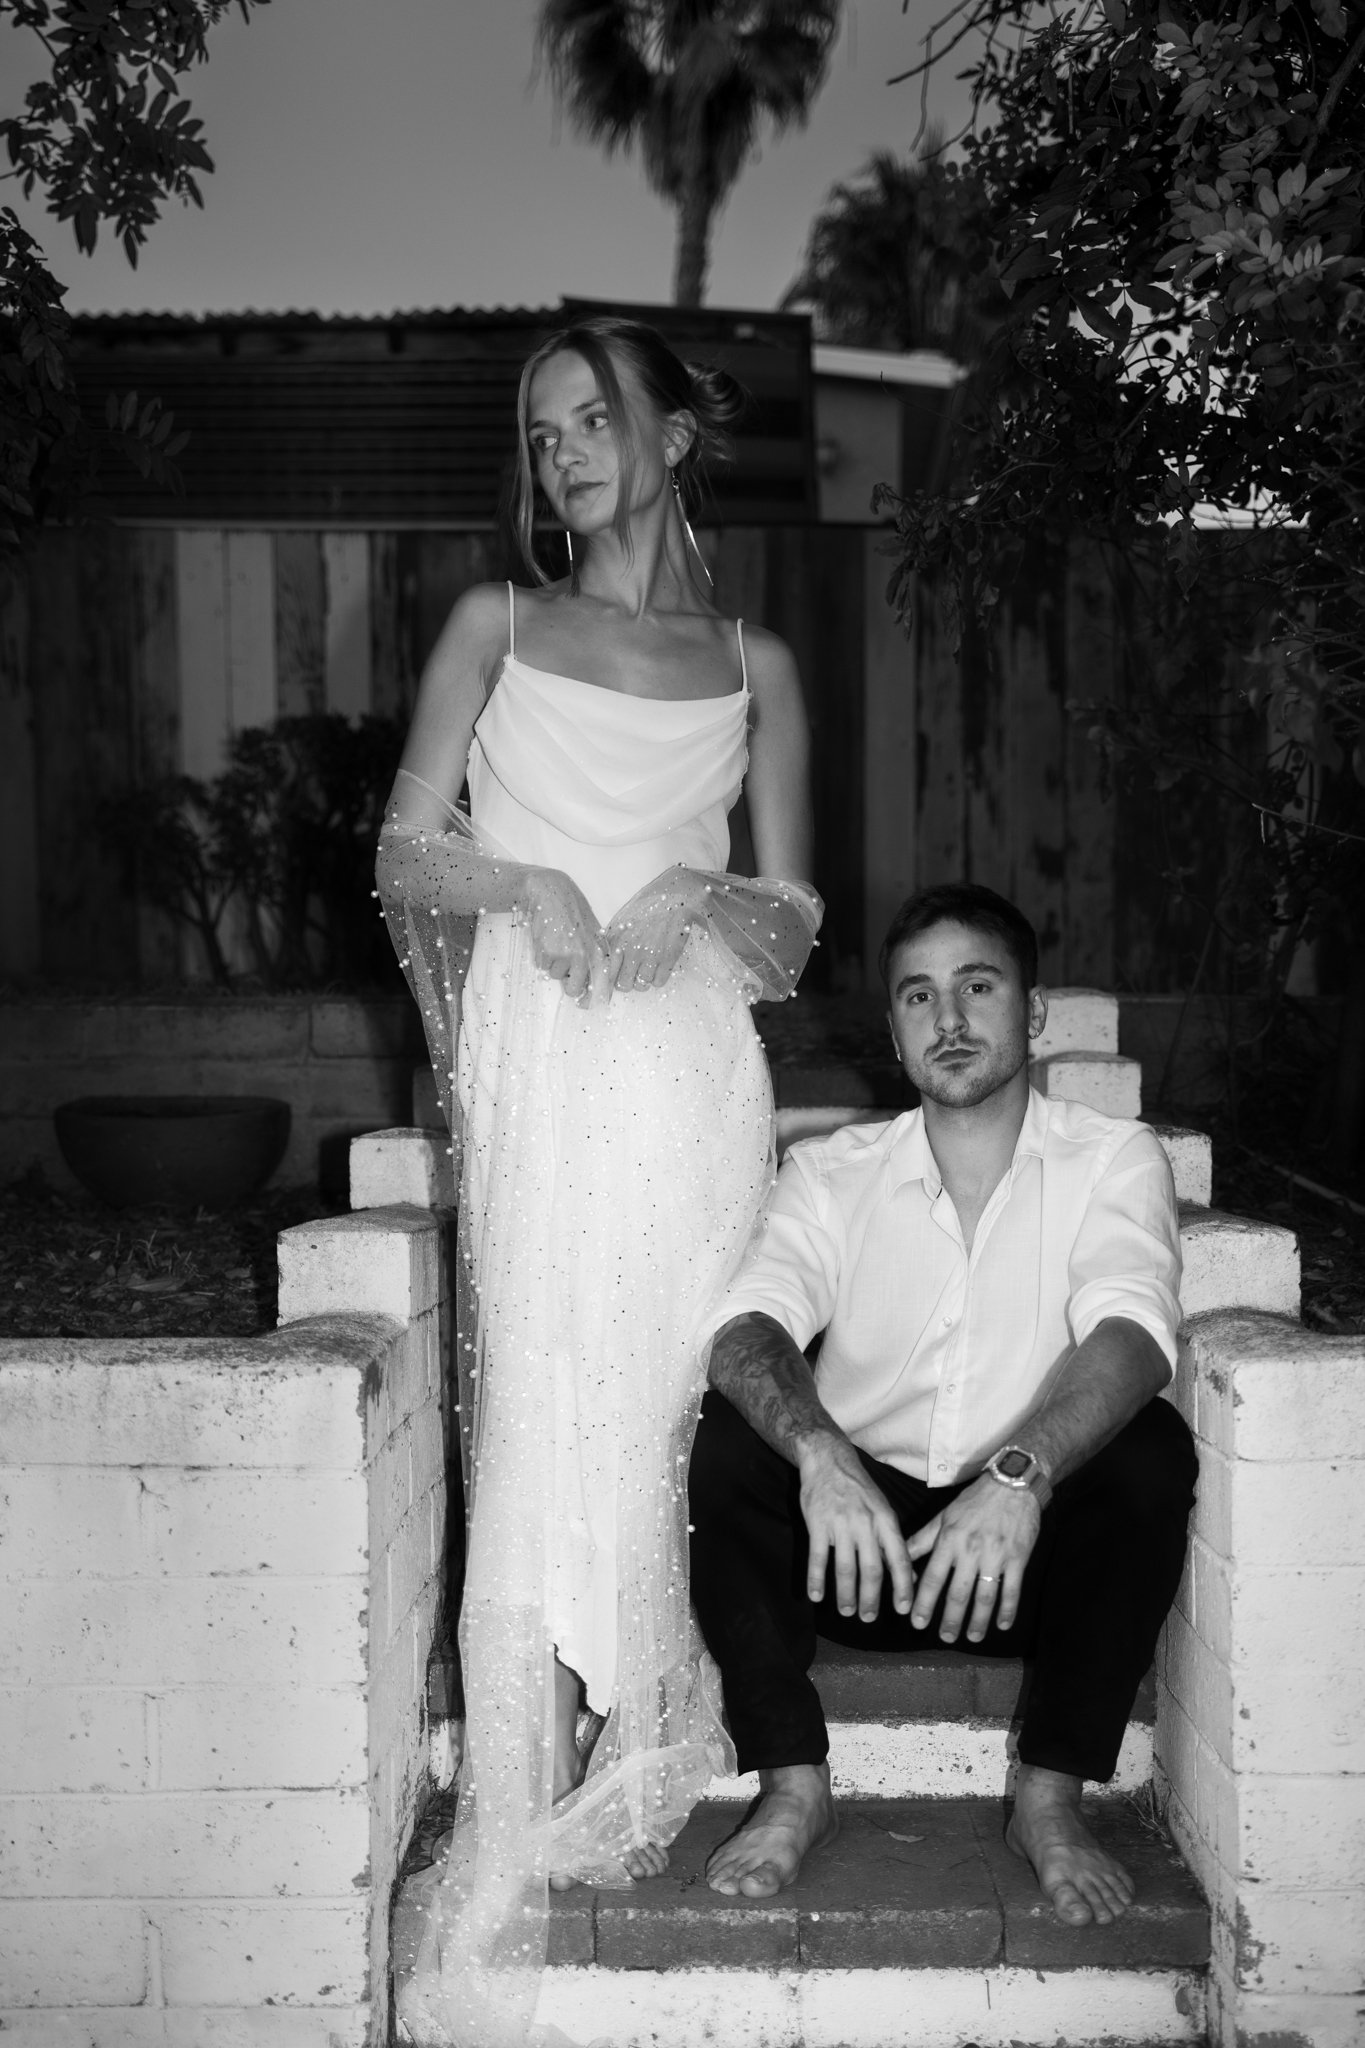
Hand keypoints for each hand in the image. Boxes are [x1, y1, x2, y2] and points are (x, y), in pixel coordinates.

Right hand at [517, 869, 610, 1004]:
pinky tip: (546, 938)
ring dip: (552, 964)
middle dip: (566, 984)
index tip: (584, 1004)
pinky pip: (542, 966)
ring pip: (555, 976)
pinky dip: (541, 956)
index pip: (601, 987)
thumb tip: (587, 990)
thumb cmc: (572, 913)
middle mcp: (587, 957)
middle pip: (574, 990)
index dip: (591, 1000)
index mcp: (600, 952)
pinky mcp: (548, 953)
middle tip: (563, 966)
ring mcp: (567, 955)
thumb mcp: (592, 933)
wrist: (551, 891)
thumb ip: (593, 958)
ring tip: (555, 941)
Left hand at [605, 866, 707, 993]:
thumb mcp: (621, 920)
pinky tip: (660, 964)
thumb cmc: (647, 907)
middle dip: (627, 982)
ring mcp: (649, 955)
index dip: (608, 982)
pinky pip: (659, 982)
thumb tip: (604, 965)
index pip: (605, 973)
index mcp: (615, 940)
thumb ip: (610, 942)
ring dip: (644, 979)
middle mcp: (629, 949)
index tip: (611, 984)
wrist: (675, 895)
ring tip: (648, 965)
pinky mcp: (668, 958)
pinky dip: (659, 977)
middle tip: (633, 972)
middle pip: (623, 985)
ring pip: (641, 986)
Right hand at [798, 1435, 913, 1622]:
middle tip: (868, 1619)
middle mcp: (865, 1523)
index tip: (903, 1610)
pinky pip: (817, 1557)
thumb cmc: (859, 1490)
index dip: (902, 1586)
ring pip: (845, 1568)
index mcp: (885, 1520)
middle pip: (871, 1569)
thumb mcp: (884, 1511)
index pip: (898, 1558)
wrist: (829, 1459)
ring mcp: (840, 1523)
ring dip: (846, 1594)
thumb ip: (894, 1543)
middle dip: (871, 1598)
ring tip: (847, 1611)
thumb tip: (909, 1576)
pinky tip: (816, 1596)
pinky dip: (816, 1579)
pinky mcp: (817, 1523)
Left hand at [906, 1474, 1039, 1644]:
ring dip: (978, 1621)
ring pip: (985, 1596)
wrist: (1013, 1484)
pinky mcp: (1018, 1558)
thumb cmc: (975, 1500)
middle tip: (945, 1638)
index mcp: (950, 1539)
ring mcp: (996, 1556)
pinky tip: (1002, 1625)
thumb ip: (923, 1538)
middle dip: (950, 1619)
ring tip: (973, 1637)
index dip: (924, 1602)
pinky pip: (1012, 1590)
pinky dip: (1008, 1610)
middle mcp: (971, 1550)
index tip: (917, 1622)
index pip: (933, 1577)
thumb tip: (901, 1557)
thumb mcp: (944, 1515)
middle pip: (958, 1593)